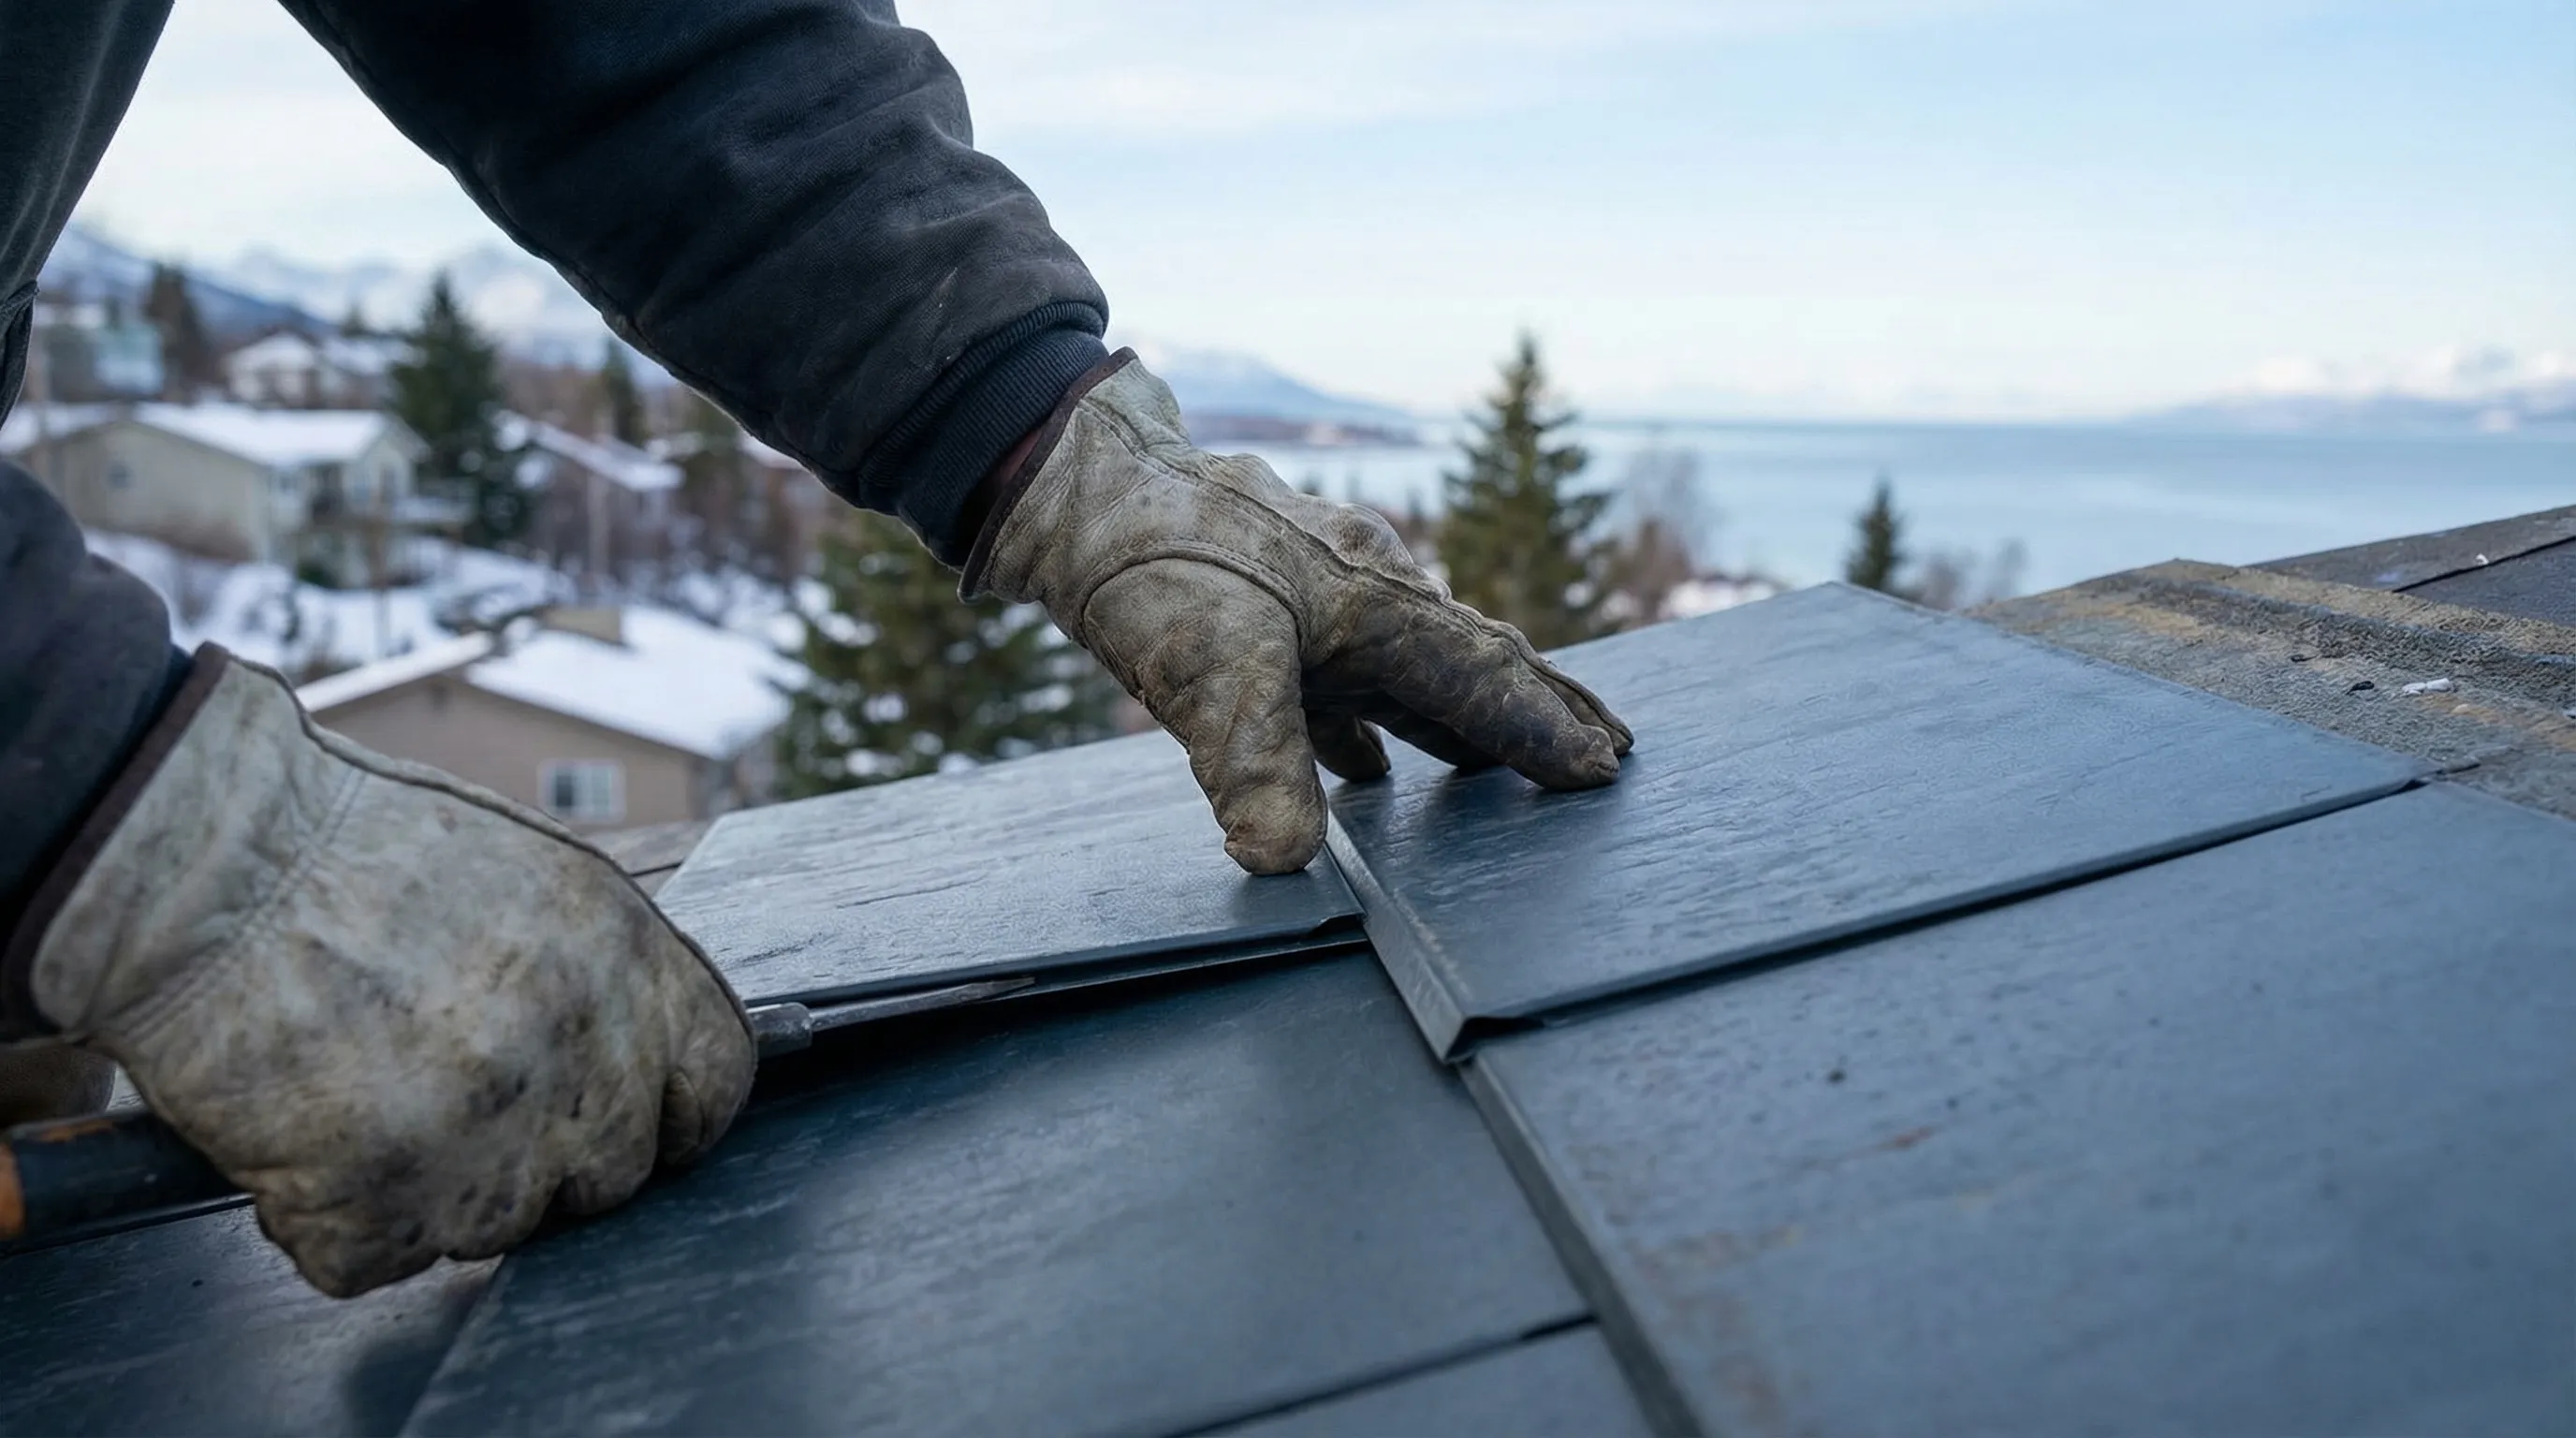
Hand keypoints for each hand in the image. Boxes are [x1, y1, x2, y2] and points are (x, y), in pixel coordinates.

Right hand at [17, 651, 754, 1296]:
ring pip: (499, 1228)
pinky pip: (378, 1258)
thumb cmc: (347, 851)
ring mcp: (490, 1133)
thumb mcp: (529, 874)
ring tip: (360, 1095)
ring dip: (434, 1192)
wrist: (205, 864)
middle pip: (613, 1175)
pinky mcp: (385, 1198)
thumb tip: (643, 1048)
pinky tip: (300, 1133)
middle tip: (450, 1104)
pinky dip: (330, 1220)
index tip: (627, 1121)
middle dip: (543, 1162)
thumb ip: (603, 970)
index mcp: (628, 955)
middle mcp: (583, 1049)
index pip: (715, 1081)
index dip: (669, 1114)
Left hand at [967, 352, 1632, 873]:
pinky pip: (1350, 670)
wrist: (1079, 486)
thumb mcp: (1204, 673)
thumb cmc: (1153, 565)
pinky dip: (1379, 719)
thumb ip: (1254, 769)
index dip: (1541, 730)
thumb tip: (1286, 865)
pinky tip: (1370, 767)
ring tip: (1513, 764)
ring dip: (1469, 716)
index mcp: (1375, 601)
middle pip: (1475, 659)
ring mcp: (1321, 591)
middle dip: (1541, 709)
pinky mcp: (1270, 602)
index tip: (1601, 772)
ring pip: (1417, 664)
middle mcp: (1366, 588)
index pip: (1482, 677)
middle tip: (1612, 751)